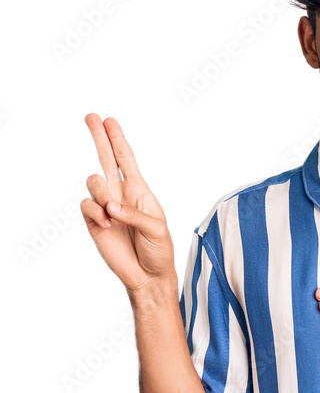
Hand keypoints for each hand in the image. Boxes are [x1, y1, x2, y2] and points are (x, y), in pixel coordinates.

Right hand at [81, 114, 175, 293]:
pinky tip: (107, 225)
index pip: (126, 160)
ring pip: (93, 182)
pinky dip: (96, 212)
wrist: (147, 276)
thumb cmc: (159, 251)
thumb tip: (110, 207)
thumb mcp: (157, 229)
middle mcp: (121, 195)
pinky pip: (86, 205)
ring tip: (112, 213)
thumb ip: (135, 214)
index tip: (109, 120)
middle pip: (105, 159)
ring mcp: (106, 208)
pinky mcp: (94, 222)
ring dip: (102, 194)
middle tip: (91, 116)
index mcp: (140, 191)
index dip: (118, 140)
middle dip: (99, 138)